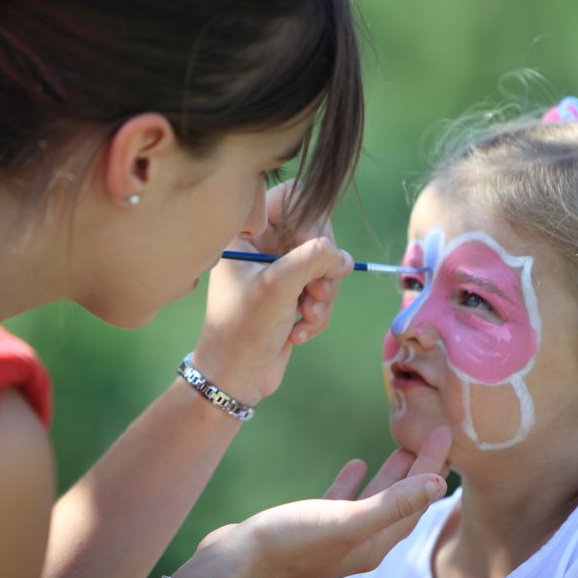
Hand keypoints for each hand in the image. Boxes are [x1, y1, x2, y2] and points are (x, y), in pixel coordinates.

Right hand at [171, 427, 452, 577]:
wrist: (235, 563)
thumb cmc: (290, 543)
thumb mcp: (346, 521)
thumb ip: (392, 503)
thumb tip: (438, 483)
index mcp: (374, 543)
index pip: (416, 501)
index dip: (432, 467)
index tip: (445, 433)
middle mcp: (360, 542)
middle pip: (400, 500)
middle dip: (419, 469)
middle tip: (433, 433)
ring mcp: (334, 534)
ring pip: (374, 499)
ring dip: (391, 474)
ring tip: (403, 445)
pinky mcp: (310, 525)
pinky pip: (342, 501)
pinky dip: (353, 481)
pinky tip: (355, 462)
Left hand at [193, 181, 352, 403]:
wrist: (234, 379)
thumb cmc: (243, 328)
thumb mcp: (279, 285)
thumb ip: (314, 258)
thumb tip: (344, 257)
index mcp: (245, 234)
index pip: (289, 198)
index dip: (310, 217)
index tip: (314, 245)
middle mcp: (260, 249)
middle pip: (313, 233)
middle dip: (321, 266)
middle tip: (319, 289)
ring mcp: (276, 274)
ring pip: (321, 267)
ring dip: (322, 295)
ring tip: (309, 315)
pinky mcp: (290, 298)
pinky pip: (319, 293)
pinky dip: (316, 313)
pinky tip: (299, 332)